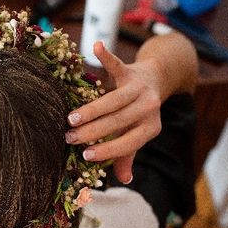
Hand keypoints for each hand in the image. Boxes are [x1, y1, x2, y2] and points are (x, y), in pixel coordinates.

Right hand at [66, 41, 163, 183]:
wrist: (158, 79)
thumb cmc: (140, 113)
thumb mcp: (137, 134)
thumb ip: (128, 155)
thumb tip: (125, 180)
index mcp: (150, 128)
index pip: (127, 143)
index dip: (107, 151)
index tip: (85, 155)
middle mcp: (148, 108)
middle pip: (117, 122)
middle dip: (92, 132)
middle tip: (69, 138)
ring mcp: (139, 88)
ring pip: (113, 100)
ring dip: (91, 110)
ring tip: (71, 119)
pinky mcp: (130, 70)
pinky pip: (117, 64)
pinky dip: (106, 56)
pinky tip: (94, 47)